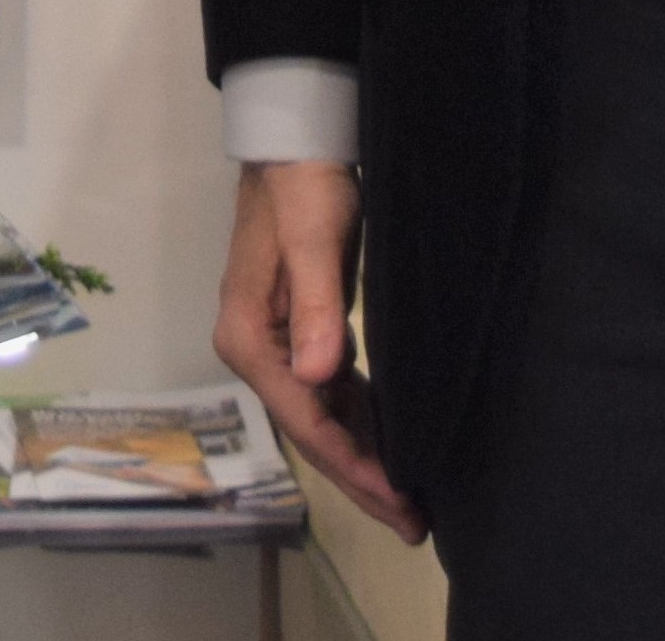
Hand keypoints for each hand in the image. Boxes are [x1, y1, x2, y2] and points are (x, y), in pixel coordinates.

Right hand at [217, 160, 421, 544]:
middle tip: (415, 525)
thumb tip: (318, 379)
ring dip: (363, 457)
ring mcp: (275, 343)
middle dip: (361, 478)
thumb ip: (317, 309)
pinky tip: (388, 443)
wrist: (296, 140)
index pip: (305, 419)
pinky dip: (359, 423)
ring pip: (322, 418)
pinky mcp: (298, 331)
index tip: (399, 500)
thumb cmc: (306, 186)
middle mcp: (255, 350)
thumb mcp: (315, 240)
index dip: (353, 465)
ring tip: (411, 501)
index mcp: (249, 338)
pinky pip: (330, 394)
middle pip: (311, 430)